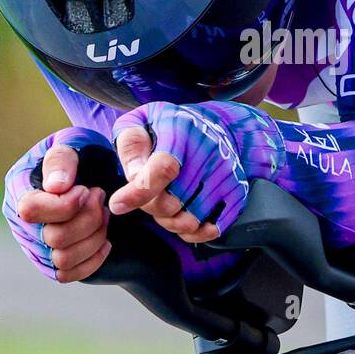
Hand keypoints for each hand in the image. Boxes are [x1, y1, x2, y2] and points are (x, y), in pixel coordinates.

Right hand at [4, 128, 111, 281]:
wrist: (105, 178)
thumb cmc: (87, 155)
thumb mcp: (76, 142)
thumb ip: (62, 158)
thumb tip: (55, 187)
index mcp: (19, 187)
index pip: (30, 210)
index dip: (65, 205)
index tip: (88, 189)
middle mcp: (21, 220)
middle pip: (53, 238)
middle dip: (88, 219)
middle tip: (101, 199)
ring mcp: (34, 245)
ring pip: (63, 259)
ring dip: (94, 237)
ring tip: (104, 215)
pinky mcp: (50, 264)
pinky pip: (68, 274)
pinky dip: (93, 258)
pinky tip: (105, 239)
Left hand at [108, 101, 283, 243]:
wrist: (219, 126)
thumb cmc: (172, 127)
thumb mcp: (143, 121)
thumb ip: (131, 143)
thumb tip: (133, 175)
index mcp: (182, 131)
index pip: (163, 169)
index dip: (140, 191)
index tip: (117, 205)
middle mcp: (209, 153)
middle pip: (172, 202)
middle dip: (151, 207)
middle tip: (149, 196)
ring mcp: (226, 175)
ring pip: (190, 220)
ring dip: (171, 221)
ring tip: (167, 205)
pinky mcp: (237, 192)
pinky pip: (212, 229)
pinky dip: (193, 232)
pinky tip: (185, 218)